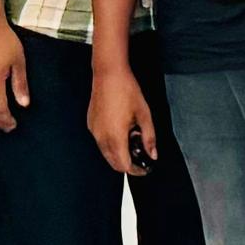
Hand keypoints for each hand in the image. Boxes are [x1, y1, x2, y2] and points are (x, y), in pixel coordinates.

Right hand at [86, 60, 154, 177]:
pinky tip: (120, 132)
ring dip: (118, 154)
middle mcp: (102, 138)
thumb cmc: (126, 91)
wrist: (109, 74)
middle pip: (113, 163)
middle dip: (127, 165)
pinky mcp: (91, 124)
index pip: (124, 165)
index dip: (135, 171)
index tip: (144, 168)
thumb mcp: (144, 115)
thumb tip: (153, 154)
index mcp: (116, 137)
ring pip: (106, 153)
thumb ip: (149, 138)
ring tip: (131, 141)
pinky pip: (100, 142)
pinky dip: (110, 144)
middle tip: (140, 158)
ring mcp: (94, 131)